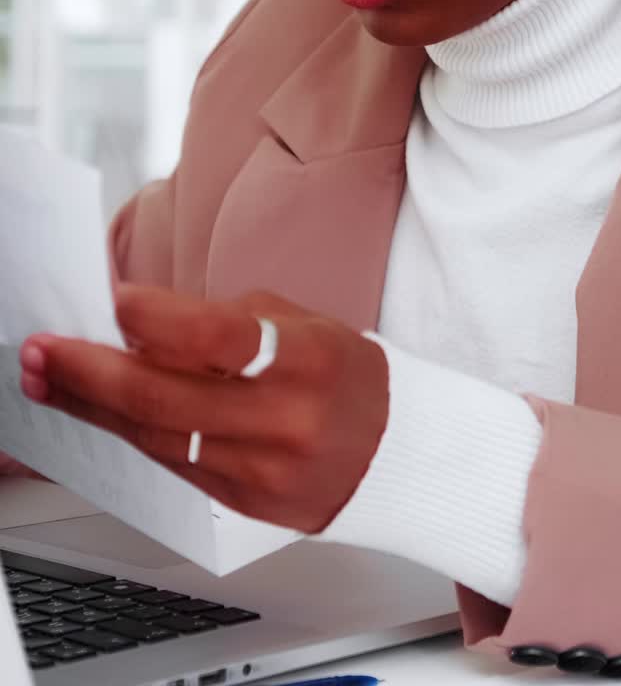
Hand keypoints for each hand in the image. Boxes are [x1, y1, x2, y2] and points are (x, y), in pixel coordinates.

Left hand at [18, 284, 389, 533]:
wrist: (394, 453)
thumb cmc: (341, 372)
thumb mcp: (298, 323)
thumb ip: (220, 322)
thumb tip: (139, 327)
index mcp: (305, 359)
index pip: (217, 339)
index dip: (156, 320)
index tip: (113, 302)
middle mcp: (283, 420)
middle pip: (167, 400)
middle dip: (90, 374)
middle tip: (42, 351)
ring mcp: (260, 470)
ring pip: (156, 438)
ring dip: (93, 407)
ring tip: (47, 379)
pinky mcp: (243, 503)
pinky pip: (172, 463)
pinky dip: (130, 431)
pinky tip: (99, 408)